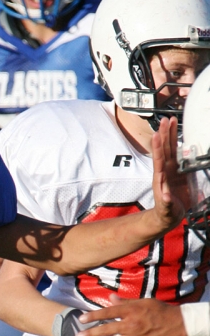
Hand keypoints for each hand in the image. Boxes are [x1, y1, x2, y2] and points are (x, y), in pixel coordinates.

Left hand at [76, 294, 186, 335]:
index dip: (93, 316)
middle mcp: (132, 324)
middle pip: (106, 329)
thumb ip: (125, 303)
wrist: (180, 324)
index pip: (107, 313)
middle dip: (90, 334)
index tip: (81, 319)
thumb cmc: (160, 310)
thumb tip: (110, 298)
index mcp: (131, 311)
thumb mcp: (143, 302)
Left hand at [150, 117, 188, 233]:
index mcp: (162, 178)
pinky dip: (178, 143)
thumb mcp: (167, 210)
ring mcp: (171, 169)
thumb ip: (166, 204)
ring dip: (170, 134)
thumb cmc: (166, 213)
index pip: (159, 159)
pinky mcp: (178, 170)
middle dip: (164, 134)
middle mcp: (165, 170)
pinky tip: (179, 133)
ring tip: (170, 120)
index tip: (156, 135)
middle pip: (164, 149)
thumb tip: (166, 198)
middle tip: (164, 119)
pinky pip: (178, 154)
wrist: (168, 216)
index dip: (158, 147)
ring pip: (170, 148)